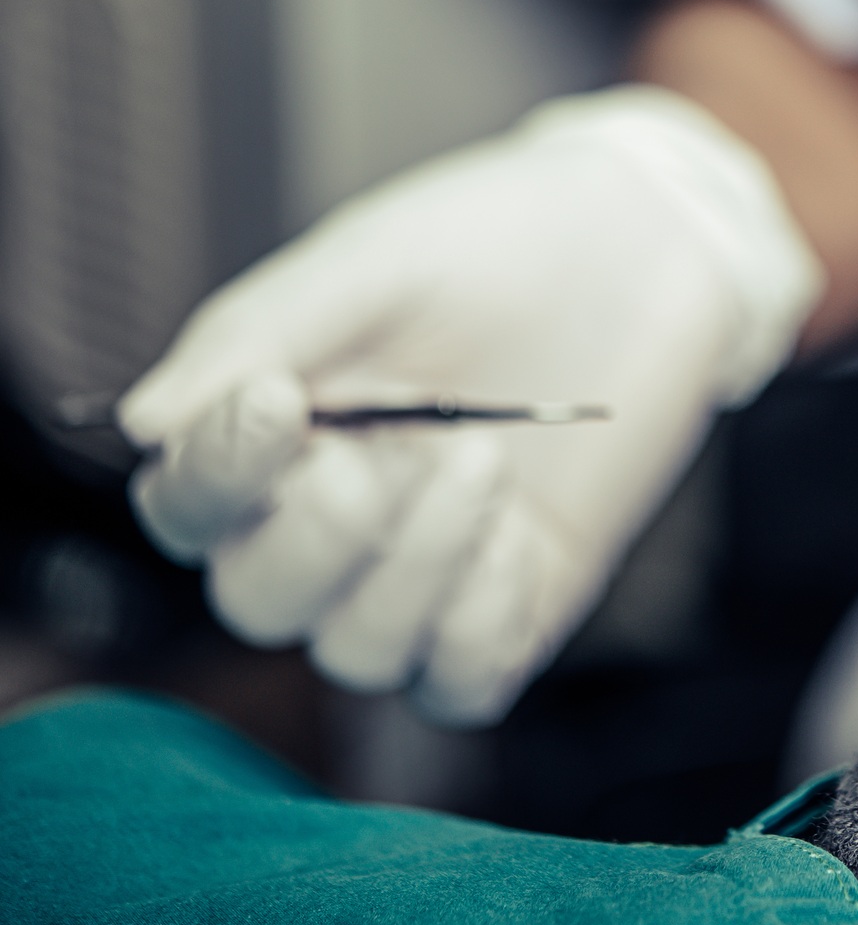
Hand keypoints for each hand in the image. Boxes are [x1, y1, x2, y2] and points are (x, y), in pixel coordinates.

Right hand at [119, 87, 822, 724]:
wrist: (645, 243)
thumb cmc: (502, 242)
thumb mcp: (378, 261)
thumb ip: (262, 332)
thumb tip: (145, 423)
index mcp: (280, 431)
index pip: (189, 505)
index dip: (214, 477)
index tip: (277, 403)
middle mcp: (337, 512)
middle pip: (259, 599)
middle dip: (316, 543)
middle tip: (385, 458)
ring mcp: (425, 566)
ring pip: (358, 650)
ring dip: (416, 568)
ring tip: (484, 458)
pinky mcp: (514, 598)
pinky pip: (461, 682)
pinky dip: (477, 630)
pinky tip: (515, 538)